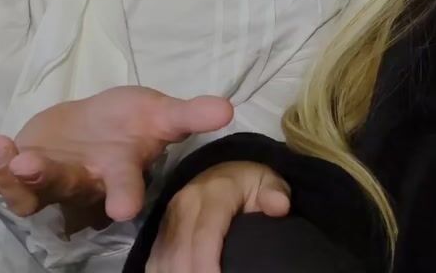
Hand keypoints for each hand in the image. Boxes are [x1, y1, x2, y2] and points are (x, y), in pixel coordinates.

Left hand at [0, 86, 233, 225]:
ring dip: (4, 171)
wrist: (92, 129)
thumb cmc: (128, 124)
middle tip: (33, 165)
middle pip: (62, 189)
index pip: (124, 186)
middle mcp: (79, 184)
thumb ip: (188, 115)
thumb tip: (228, 107)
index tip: (124, 205)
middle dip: (46, 179)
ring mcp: (42, 180)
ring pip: (21, 189)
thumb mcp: (160, 113)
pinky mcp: (11, 169)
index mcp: (116, 172)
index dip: (124, 195)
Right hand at [146, 161, 290, 272]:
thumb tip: (279, 207)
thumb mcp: (268, 180)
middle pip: (180, 253)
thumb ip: (275, 192)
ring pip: (164, 259)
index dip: (206, 267)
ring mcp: (169, 218)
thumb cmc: (248, 184)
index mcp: (212, 194)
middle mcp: (184, 204)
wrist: (223, 172)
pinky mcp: (161, 230)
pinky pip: (155, 260)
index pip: (204, 236)